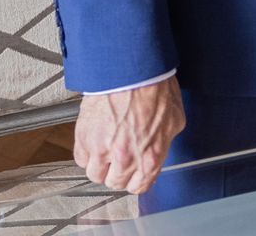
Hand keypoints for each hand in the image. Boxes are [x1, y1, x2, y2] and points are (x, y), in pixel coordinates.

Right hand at [74, 76, 185, 194]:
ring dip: (100, 166)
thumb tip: (160, 148)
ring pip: (95, 174)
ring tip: (106, 151)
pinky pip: (81, 158)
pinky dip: (87, 153)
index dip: (136, 180)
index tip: (135, 174)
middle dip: (118, 173)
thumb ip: (164, 142)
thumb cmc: (155, 87)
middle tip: (120, 159)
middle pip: (115, 183)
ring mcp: (102, 149)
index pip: (139, 186)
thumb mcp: (174, 120)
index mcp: (150, 157)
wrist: (133, 69)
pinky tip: (95, 143)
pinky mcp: (85, 136)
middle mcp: (125, 158)